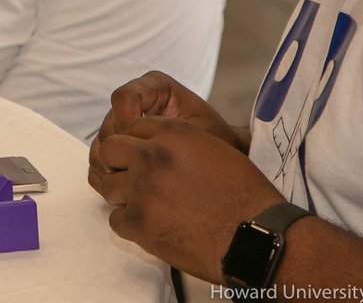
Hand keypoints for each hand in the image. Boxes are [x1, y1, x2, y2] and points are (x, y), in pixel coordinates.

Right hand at [89, 72, 241, 185]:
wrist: (222, 162)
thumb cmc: (217, 143)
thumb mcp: (201, 133)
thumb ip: (170, 133)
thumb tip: (132, 141)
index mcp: (155, 88)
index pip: (124, 98)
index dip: (127, 122)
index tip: (144, 145)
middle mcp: (135, 103)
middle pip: (108, 125)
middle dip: (119, 152)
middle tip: (137, 174)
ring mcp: (122, 126)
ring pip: (100, 146)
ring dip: (112, 168)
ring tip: (136, 187)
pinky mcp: (118, 147)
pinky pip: (99, 161)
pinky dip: (108, 178)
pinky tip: (129, 192)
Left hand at [96, 116, 283, 280]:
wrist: (255, 236)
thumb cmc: (244, 194)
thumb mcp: (214, 150)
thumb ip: (178, 144)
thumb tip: (153, 146)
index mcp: (174, 133)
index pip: (133, 126)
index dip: (136, 143)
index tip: (142, 158)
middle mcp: (153, 155)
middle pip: (111, 149)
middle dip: (118, 163)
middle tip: (132, 179)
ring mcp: (143, 189)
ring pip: (108, 185)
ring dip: (123, 195)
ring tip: (145, 205)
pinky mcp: (139, 222)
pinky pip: (115, 219)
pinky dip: (130, 224)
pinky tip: (151, 226)